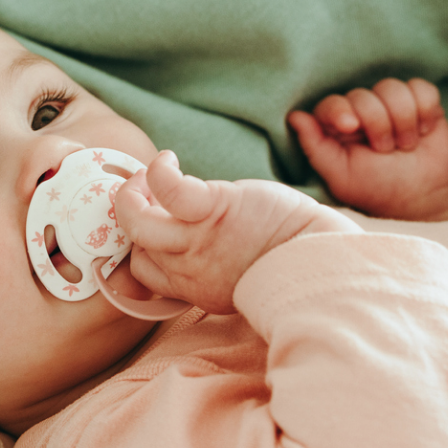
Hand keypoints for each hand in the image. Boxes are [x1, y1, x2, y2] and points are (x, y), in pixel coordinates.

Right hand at [113, 150, 358, 314]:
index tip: (149, 222)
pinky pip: (168, 189)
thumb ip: (202, 265)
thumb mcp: (231, 279)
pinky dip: (159, 171)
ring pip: (136, 222)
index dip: (137, 244)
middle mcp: (188, 269)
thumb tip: (176, 240)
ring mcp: (197, 241)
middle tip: (142, 193)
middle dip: (129, 215)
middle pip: (134, 246)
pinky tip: (168, 160)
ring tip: (147, 177)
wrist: (318, 257)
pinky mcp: (213, 210)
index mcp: (192, 287)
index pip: (140, 270)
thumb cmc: (282, 258)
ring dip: (132, 193)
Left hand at [287, 77, 447, 221]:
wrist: (423, 199)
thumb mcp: (342, 176)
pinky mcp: (421, 103)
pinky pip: (422, 88)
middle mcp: (362, 111)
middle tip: (385, 150)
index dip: (340, 110)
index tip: (351, 126)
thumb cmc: (378, 190)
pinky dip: (425, 109)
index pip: (332, 103)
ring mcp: (391, 104)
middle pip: (363, 95)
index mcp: (337, 127)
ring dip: (403, 119)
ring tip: (405, 145)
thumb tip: (295, 117)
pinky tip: (424, 130)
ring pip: (392, 87)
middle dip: (377, 124)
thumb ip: (316, 147)